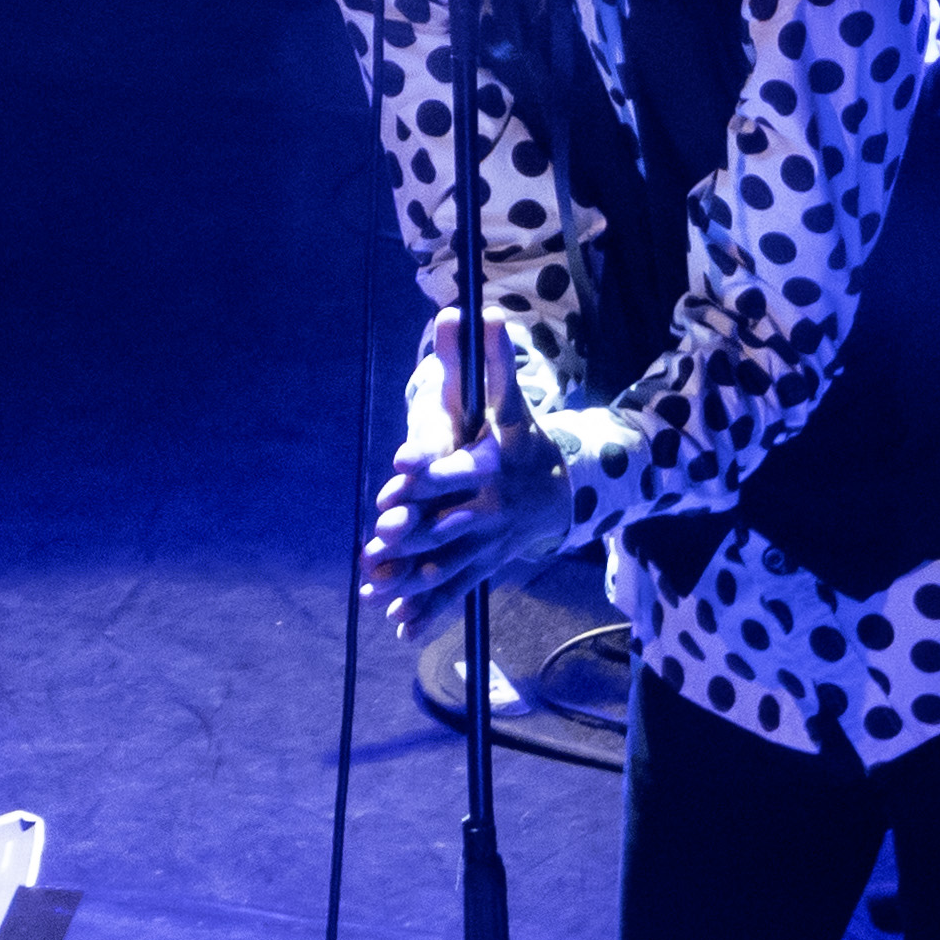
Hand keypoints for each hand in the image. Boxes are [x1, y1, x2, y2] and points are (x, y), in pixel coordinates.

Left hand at [359, 308, 572, 634]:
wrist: (562, 495)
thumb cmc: (524, 443)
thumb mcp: (511, 406)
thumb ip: (494, 366)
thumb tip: (479, 313)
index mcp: (490, 468)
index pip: (456, 469)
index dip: (429, 469)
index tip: (400, 470)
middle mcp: (487, 511)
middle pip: (447, 522)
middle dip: (413, 531)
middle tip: (380, 535)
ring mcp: (483, 546)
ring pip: (446, 565)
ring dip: (412, 579)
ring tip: (378, 589)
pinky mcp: (479, 570)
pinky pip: (454, 594)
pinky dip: (428, 612)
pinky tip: (399, 626)